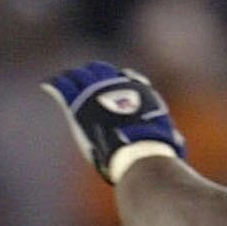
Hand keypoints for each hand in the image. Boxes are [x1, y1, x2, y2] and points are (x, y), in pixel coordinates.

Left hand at [42, 61, 185, 180]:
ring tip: (63, 79)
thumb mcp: (169, 143)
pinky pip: (64, 86)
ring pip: (81, 76)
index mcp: (140, 93)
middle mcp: (118, 87)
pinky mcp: (79, 102)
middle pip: (102, 73)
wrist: (136, 151)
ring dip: (72, 77)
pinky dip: (56, 83)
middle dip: (94, 73)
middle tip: (84, 77)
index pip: (128, 79)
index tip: (117, 80)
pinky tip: (48, 83)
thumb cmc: (155, 152)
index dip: (120, 80)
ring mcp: (97, 93)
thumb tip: (177, 146)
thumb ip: (170, 140)